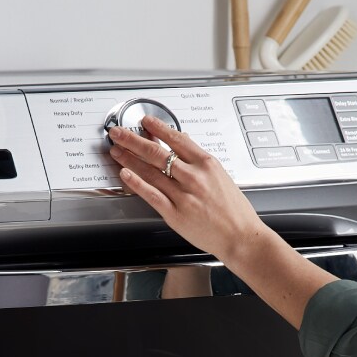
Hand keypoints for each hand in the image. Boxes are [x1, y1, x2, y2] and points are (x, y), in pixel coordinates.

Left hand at [107, 115, 271, 261]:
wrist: (240, 235)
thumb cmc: (234, 209)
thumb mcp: (221, 175)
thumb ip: (200, 159)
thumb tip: (185, 141)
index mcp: (206, 164)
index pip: (176, 139)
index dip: (157, 127)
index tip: (145, 121)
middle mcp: (193, 176)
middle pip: (156, 152)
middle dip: (133, 139)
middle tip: (119, 133)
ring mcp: (182, 194)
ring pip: (149, 171)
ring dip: (129, 158)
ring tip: (117, 150)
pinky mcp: (174, 213)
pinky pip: (150, 194)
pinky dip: (135, 182)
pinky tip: (125, 173)